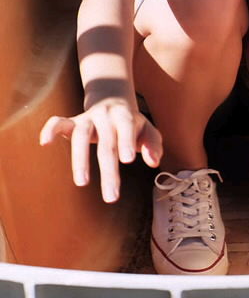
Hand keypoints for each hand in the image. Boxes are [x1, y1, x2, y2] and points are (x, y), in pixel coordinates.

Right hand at [39, 98, 162, 202]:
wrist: (113, 100)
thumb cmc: (133, 125)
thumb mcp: (148, 130)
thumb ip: (153, 144)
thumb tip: (153, 162)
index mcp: (125, 116)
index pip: (126, 127)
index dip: (126, 142)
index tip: (127, 160)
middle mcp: (105, 115)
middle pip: (106, 143)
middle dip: (108, 170)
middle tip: (112, 196)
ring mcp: (87, 118)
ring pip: (81, 136)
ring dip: (80, 159)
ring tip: (82, 183)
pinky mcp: (73, 122)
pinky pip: (59, 122)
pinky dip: (50, 129)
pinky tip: (45, 142)